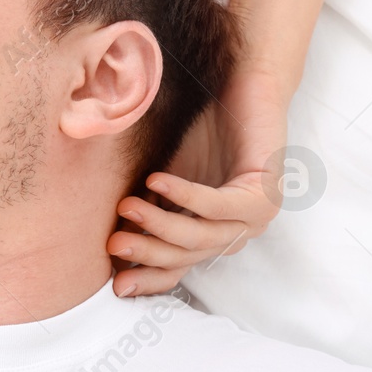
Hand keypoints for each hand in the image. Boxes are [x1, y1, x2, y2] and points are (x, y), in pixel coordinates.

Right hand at [108, 68, 287, 296]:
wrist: (243, 85)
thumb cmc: (202, 128)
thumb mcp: (164, 175)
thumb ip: (146, 205)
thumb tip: (108, 231)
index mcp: (210, 231)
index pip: (179, 267)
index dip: (148, 278)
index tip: (115, 285)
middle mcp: (235, 232)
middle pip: (186, 256)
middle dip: (147, 253)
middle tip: (113, 244)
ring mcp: (254, 217)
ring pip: (201, 237)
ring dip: (160, 225)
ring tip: (126, 208)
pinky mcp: (264, 194)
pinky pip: (218, 204)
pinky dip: (184, 196)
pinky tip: (155, 182)